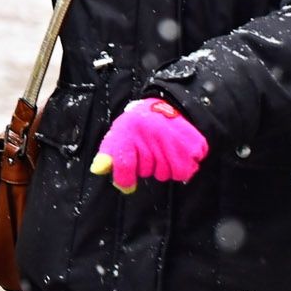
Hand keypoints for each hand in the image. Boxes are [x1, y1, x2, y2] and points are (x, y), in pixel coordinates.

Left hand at [90, 97, 208, 192]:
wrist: (165, 104)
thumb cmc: (138, 125)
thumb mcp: (118, 134)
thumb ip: (107, 154)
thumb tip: (97, 169)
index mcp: (129, 131)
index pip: (125, 164)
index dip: (124, 179)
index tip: (127, 186)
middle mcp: (151, 135)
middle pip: (147, 172)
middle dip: (147, 166)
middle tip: (150, 149)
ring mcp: (173, 139)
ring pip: (166, 174)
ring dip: (164, 167)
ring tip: (163, 149)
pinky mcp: (192, 145)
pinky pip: (184, 172)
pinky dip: (181, 168)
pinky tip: (177, 153)